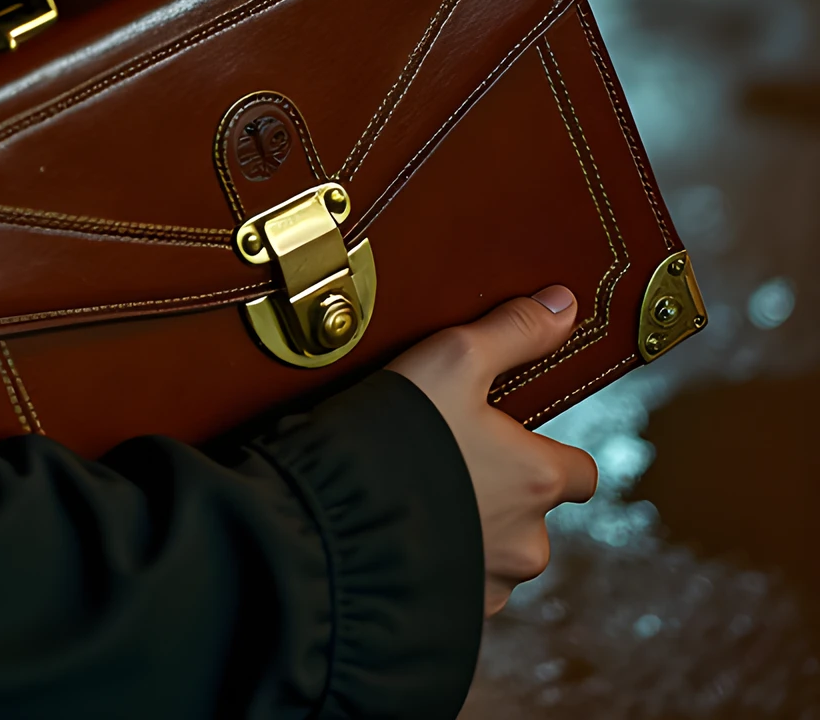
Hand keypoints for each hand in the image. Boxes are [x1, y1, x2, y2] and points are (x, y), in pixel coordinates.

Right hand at [389, 287, 598, 614]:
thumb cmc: (400, 433)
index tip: (515, 436)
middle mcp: (529, 541)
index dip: (552, 452)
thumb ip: (513, 331)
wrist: (334, 520)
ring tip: (419, 494)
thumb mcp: (454, 358)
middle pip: (535, 515)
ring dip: (472, 530)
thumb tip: (564, 305)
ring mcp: (491, 583)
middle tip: (449, 457)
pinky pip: (460, 585)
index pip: (583, 472)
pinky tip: (403, 531)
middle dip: (502, 492)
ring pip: (498, 553)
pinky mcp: (453, 613)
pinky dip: (441, 563)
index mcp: (539, 479)